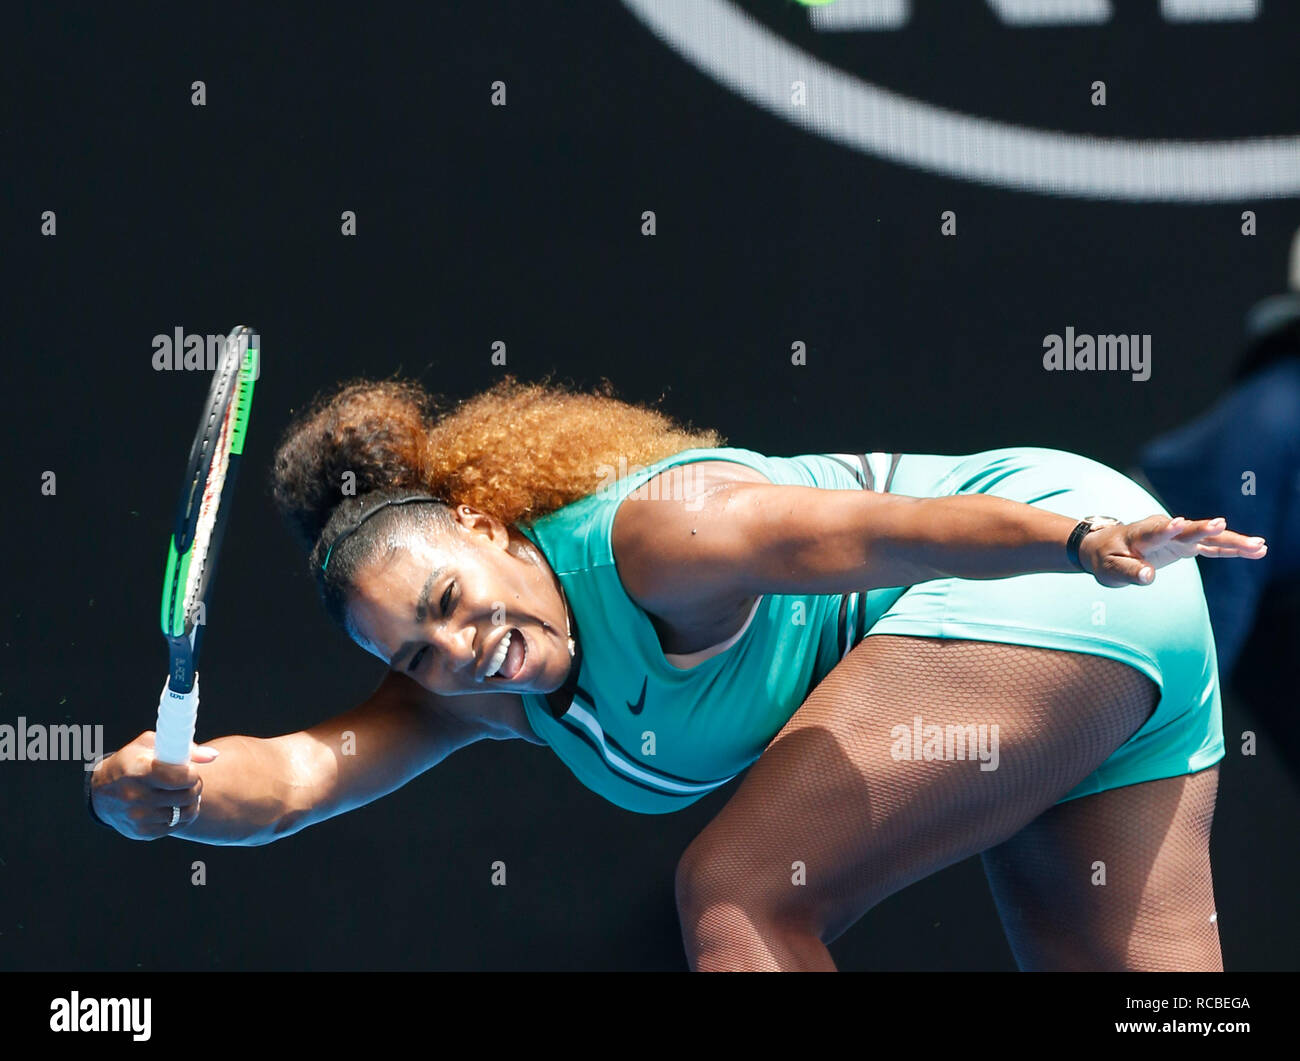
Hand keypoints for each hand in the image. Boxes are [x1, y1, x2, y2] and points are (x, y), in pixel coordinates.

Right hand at [89, 731, 218, 839]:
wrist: (101, 791)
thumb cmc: (131, 761)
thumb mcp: (150, 745)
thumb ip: (183, 748)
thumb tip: (212, 756)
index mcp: (138, 771)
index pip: (180, 777)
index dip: (192, 773)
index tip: (190, 770)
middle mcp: (135, 797)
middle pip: (187, 795)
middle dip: (196, 786)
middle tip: (191, 781)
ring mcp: (138, 817)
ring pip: (185, 813)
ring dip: (192, 802)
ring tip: (186, 792)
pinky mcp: (141, 832)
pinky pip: (177, 826)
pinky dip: (183, 816)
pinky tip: (177, 806)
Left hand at [1080, 515, 1267, 587]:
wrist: (1106, 546)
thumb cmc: (1106, 558)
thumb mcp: (1111, 569)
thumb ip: (1129, 572)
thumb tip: (1148, 576)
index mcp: (1141, 536)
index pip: (1156, 532)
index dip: (1166, 529)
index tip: (1177, 523)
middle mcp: (1163, 531)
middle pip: (1188, 531)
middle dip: (1206, 530)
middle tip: (1223, 525)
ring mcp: (1177, 536)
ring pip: (1207, 538)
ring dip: (1231, 541)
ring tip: (1259, 545)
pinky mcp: (1185, 544)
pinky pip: (1211, 546)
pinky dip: (1231, 549)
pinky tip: (1255, 551)